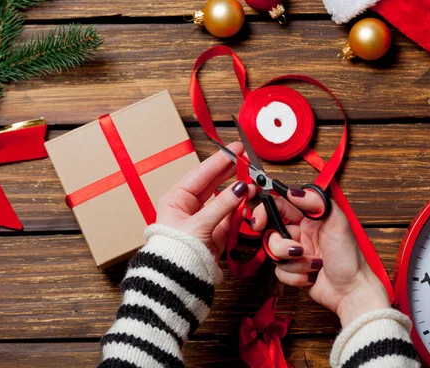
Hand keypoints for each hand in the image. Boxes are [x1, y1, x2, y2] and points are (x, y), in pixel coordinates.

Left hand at [156, 142, 254, 258]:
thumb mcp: (200, 225)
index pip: (201, 174)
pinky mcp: (214, 233)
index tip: (235, 149)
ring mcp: (202, 219)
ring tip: (253, 182)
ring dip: (238, 191)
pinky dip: (240, 208)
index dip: (219, 161)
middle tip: (245, 158)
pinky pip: (230, 216)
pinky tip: (249, 200)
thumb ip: (223, 205)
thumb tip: (243, 188)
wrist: (176, 281)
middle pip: (212, 183)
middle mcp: (188, 207)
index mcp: (176, 199)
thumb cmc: (177, 252)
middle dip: (229, 171)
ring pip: (223, 199)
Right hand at [251, 190, 389, 326]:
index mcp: (309, 218)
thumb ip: (316, 202)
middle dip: (281, 245)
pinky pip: (280, 272)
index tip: (259, 222)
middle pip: (272, 232)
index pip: (279, 207)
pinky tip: (312, 276)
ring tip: (315, 265)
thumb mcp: (338, 222)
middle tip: (296, 250)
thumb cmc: (349, 256)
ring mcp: (295, 253)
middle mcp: (300, 234)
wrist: (353, 290)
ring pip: (274, 254)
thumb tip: (292, 192)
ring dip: (295, 263)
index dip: (265, 211)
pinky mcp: (293, 271)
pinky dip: (296, 276)